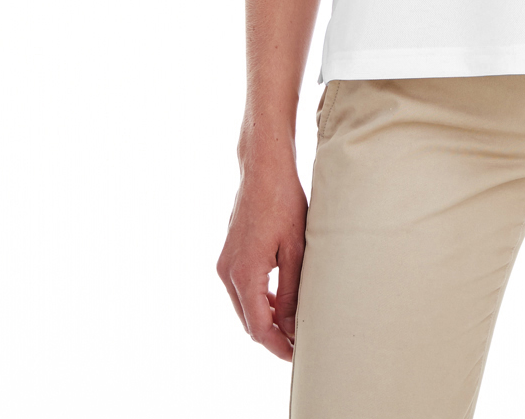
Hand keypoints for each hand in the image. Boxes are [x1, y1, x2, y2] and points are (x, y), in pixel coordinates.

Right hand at [216, 160, 308, 360]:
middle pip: (248, 321)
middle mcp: (228, 273)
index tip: (296, 355)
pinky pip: (242, 290)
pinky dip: (260, 300)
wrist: (263, 170)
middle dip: (272, 336)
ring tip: (294, 324)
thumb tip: (292, 326)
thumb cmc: (283, 202)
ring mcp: (225, 264)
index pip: (258, 327)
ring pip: (245, 306)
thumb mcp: (295, 249)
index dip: (277, 345)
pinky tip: (281, 301)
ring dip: (266, 318)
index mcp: (244, 274)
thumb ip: (292, 291)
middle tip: (298, 344)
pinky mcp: (229, 256)